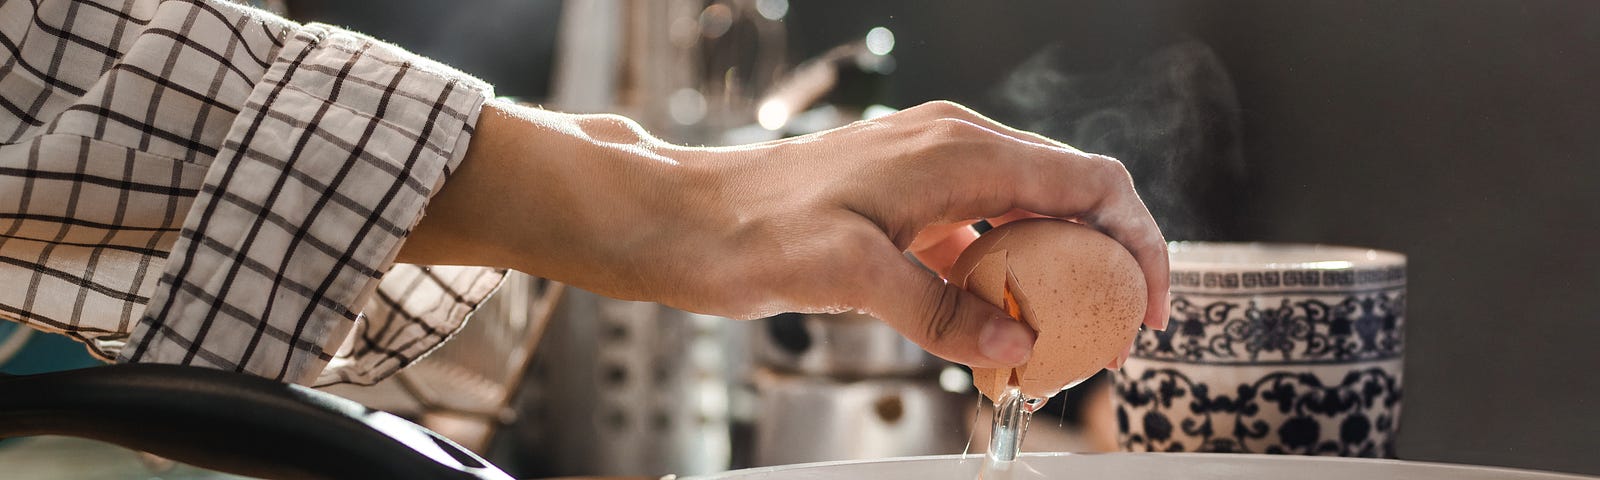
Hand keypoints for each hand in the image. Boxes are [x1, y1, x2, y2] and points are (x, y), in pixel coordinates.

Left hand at [402, 100, 1167, 368]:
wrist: (678, 217)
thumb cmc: (747, 228)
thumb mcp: (850, 277)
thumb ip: (942, 311)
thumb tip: (1015, 341)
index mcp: (957, 150)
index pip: (1091, 182)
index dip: (1139, 242)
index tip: (1148, 307)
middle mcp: (955, 146)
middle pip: (1072, 195)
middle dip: (1103, 264)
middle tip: (1104, 336)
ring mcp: (931, 167)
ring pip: (1028, 215)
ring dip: (1051, 273)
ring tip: (1050, 339)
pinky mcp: (906, 195)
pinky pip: (981, 230)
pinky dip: (1001, 274)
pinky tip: (987, 322)